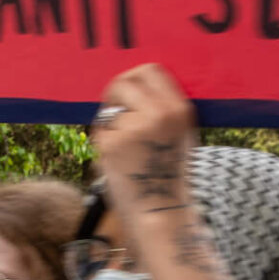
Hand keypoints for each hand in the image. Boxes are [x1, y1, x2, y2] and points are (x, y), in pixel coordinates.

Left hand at [91, 64, 198, 216]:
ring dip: (110, 122)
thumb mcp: (179, 132)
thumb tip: (132, 82)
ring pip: (108, 109)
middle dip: (115, 96)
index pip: (150, 70)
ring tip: (125, 145)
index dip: (134, 78)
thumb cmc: (169, 171)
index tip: (129, 92)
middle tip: (116, 113)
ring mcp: (132, 128)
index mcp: (179, 109)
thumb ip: (161, 106)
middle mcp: (157, 114)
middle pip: (123, 82)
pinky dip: (103, 141)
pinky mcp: (111, 143)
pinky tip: (118, 159)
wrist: (161, 208)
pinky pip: (99, 130)